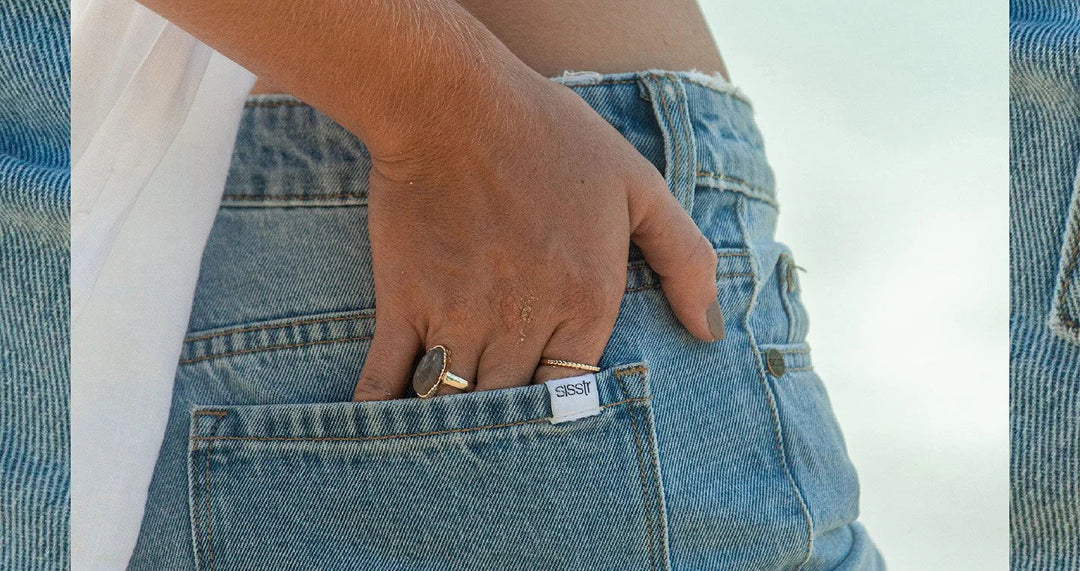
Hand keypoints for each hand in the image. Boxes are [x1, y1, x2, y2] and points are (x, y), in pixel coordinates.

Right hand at [353, 70, 724, 399]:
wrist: (453, 102)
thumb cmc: (550, 137)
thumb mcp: (640, 187)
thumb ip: (685, 260)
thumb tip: (711, 332)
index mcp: (584, 302)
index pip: (575, 392)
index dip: (563, 406)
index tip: (551, 407)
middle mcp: (522, 321)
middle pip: (514, 404)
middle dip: (509, 423)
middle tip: (501, 430)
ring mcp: (458, 316)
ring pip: (457, 403)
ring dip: (454, 425)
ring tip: (451, 436)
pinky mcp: (403, 303)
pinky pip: (388, 379)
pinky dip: (385, 411)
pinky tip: (384, 429)